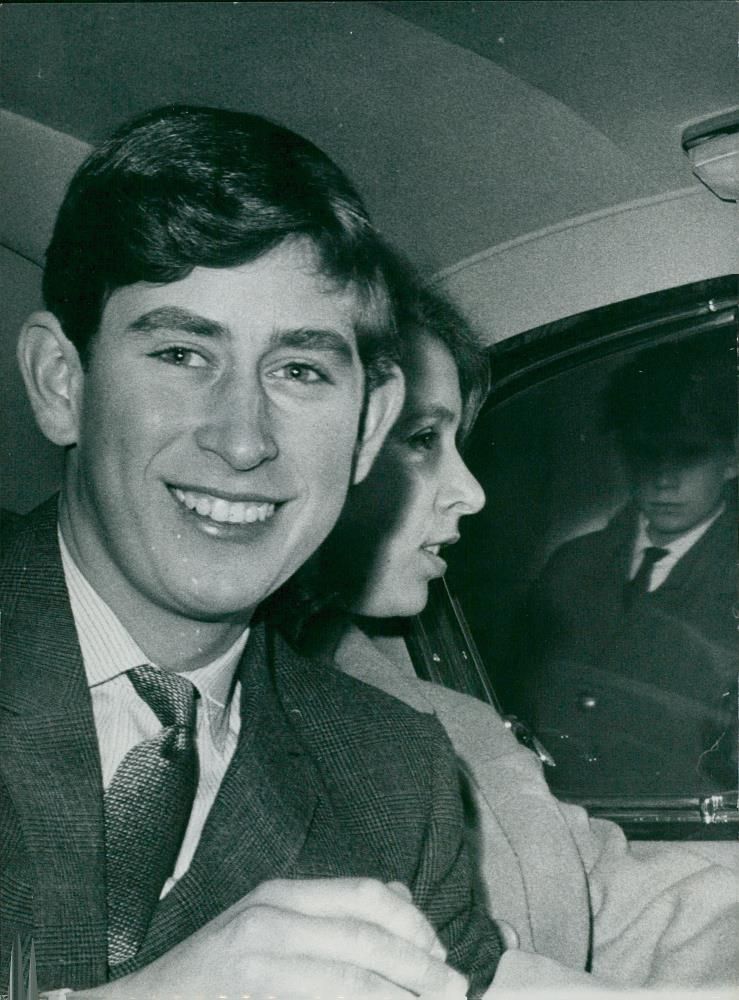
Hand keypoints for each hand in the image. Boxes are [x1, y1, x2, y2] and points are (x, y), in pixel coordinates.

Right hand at [77, 877, 468, 998]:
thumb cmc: (212, 971)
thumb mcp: (267, 923)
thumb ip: (327, 910)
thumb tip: (399, 894)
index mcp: (280, 894)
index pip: (366, 894)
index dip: (412, 921)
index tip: (440, 950)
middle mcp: (270, 919)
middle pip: (366, 937)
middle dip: (420, 967)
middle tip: (456, 989)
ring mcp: (257, 963)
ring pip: (351, 978)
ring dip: (402, 996)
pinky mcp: (251, 995)